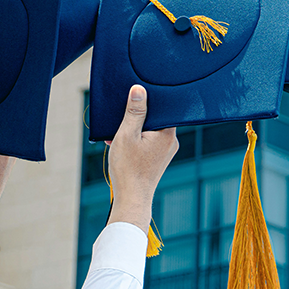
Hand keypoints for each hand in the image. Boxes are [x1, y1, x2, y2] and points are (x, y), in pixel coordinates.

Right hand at [107, 85, 178, 231]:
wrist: (132, 199)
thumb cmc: (128, 169)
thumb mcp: (127, 134)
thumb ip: (134, 111)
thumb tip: (139, 90)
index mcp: (167, 133)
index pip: (162, 107)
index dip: (147, 102)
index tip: (133, 101)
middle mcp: (171, 141)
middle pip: (155, 118)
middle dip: (136, 117)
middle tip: (121, 118)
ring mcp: (166, 151)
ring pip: (150, 131)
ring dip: (133, 130)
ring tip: (118, 136)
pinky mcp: (159, 159)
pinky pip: (149, 142)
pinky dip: (136, 140)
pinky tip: (121, 145)